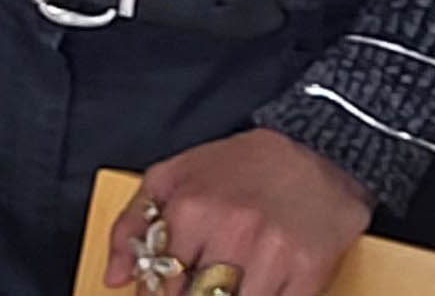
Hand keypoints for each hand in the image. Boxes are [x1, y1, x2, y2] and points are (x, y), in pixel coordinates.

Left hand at [104, 129, 371, 295]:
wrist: (317, 152)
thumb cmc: (240, 167)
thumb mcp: (172, 177)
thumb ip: (133, 224)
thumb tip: (117, 277)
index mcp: (191, 210)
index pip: (160, 285)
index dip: (161, 294)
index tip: (174, 286)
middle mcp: (231, 233)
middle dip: (195, 295)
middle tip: (205, 283)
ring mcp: (272, 256)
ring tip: (230, 282)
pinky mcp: (308, 273)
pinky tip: (261, 285)